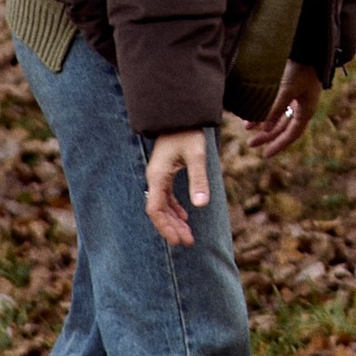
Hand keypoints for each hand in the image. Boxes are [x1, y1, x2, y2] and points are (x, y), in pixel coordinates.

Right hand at [145, 128, 210, 247]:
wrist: (180, 113)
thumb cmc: (188, 132)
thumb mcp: (197, 154)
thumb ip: (199, 179)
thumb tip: (201, 205)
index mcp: (158, 176)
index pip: (156, 210)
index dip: (166, 227)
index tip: (179, 240)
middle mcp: (155, 178)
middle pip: (158, 211)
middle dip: (172, 228)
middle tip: (188, 242)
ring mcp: (159, 175)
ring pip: (162, 205)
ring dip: (174, 220)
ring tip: (187, 234)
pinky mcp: (165, 171)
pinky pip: (166, 196)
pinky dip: (174, 208)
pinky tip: (185, 215)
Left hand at [245, 63, 324, 156]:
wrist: (309, 48)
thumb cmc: (301, 70)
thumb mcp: (287, 90)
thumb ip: (275, 109)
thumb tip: (263, 129)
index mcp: (306, 110)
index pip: (292, 134)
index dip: (278, 145)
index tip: (265, 155)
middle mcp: (302, 106)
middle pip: (283, 127)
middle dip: (267, 135)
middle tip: (251, 144)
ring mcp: (297, 98)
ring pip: (279, 117)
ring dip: (264, 123)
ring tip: (247, 127)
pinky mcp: (291, 89)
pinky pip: (277, 106)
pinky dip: (265, 110)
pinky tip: (253, 113)